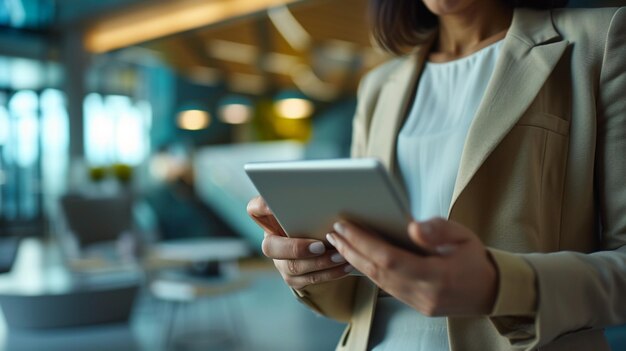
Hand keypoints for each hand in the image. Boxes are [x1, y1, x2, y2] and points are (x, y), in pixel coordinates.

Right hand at [247, 196, 352, 289]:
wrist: (325, 242)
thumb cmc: (317, 217)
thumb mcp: (312, 209)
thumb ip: (311, 204)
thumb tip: (328, 199)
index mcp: (270, 218)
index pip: (255, 208)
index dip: (262, 207)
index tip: (274, 205)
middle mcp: (271, 240)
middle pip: (270, 247)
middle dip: (296, 248)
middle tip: (320, 246)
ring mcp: (280, 261)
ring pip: (292, 267)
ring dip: (319, 263)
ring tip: (340, 256)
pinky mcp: (293, 277)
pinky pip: (308, 279)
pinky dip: (329, 273)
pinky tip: (345, 265)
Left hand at [326, 218, 496, 315]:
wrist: (491, 291)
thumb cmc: (475, 258)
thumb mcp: (463, 236)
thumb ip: (438, 229)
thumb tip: (411, 226)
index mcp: (437, 276)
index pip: (389, 258)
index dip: (363, 242)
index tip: (344, 226)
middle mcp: (424, 294)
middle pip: (377, 271)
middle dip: (351, 250)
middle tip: (332, 232)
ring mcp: (418, 303)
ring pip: (377, 281)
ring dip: (355, 261)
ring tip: (338, 243)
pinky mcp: (414, 305)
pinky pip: (385, 287)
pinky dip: (367, 271)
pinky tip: (355, 258)